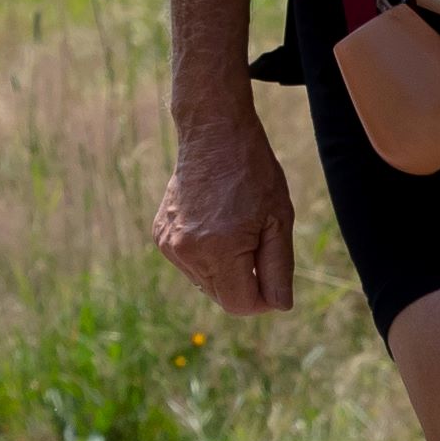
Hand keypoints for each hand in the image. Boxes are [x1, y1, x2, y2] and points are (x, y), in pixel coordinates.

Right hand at [152, 101, 297, 313]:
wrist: (213, 134)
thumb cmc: (253, 173)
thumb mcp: (279, 220)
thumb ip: (279, 269)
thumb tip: (279, 306)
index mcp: (219, 250)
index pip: (240, 305)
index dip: (263, 300)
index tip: (274, 277)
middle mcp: (188, 252)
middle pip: (223, 297)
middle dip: (245, 282)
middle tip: (259, 242)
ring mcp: (169, 244)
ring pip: (206, 283)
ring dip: (226, 269)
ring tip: (236, 228)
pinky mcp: (161, 236)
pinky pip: (190, 264)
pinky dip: (207, 255)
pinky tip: (216, 224)